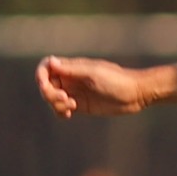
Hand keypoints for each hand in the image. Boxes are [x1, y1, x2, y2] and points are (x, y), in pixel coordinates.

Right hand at [36, 55, 151, 117]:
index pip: (47, 67)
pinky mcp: (81, 106)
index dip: (40, 75)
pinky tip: (69, 113)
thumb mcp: (93, 74)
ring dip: (56, 103)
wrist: (136, 94)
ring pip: (52, 98)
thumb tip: (50, 62)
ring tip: (72, 106)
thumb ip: (71, 70)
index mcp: (72, 67)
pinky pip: (62, 109)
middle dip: (49, 93)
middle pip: (47, 85)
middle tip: (65, 98)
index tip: (43, 83)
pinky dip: (60, 111)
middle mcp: (71, 79)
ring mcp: (75, 92)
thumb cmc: (117, 80)